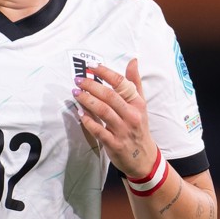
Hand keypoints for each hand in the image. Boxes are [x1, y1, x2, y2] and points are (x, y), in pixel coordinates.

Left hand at [73, 58, 158, 177]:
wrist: (143, 157)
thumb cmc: (138, 126)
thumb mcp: (140, 104)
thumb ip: (134, 83)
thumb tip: (133, 61)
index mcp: (137, 103)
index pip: (122, 83)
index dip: (105, 73)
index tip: (91, 66)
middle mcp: (131, 115)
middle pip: (109, 96)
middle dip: (91, 85)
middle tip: (78, 80)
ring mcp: (123, 130)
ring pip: (103, 111)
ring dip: (87, 100)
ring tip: (75, 93)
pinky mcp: (114, 144)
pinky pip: (98, 130)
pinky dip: (88, 121)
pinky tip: (79, 113)